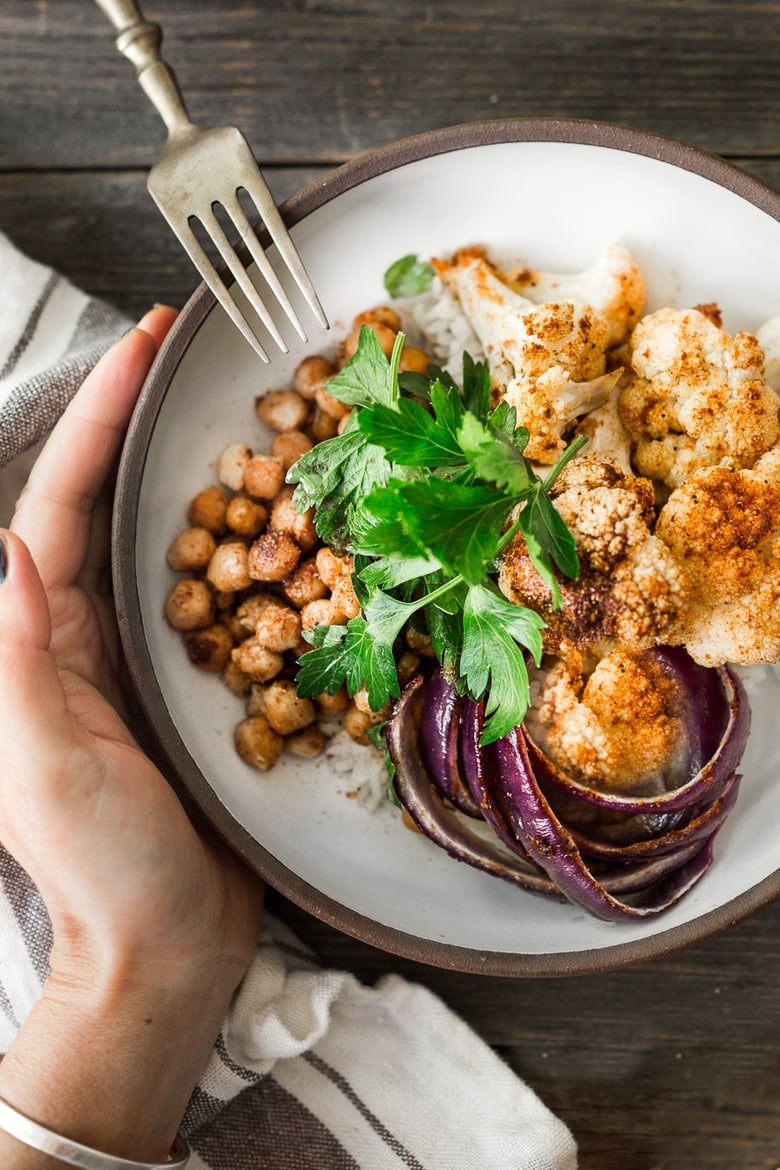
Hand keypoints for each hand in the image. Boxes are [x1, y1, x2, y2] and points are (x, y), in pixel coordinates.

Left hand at [0, 309, 262, 1164]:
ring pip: (177, 538)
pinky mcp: (204, 680)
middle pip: (116, 501)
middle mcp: (90, 631)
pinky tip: (295, 516)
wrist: (166, 943)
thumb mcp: (43, 766)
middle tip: (192, 356)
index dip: (96, 420)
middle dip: (144, 423)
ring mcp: (150, 653)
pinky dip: (256, 545)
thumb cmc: (101, 866)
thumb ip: (17, 664)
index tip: (140, 347)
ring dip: (203, 472)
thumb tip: (4, 550)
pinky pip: (231, 593)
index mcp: (42, 638)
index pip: (62, 504)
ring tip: (248, 413)